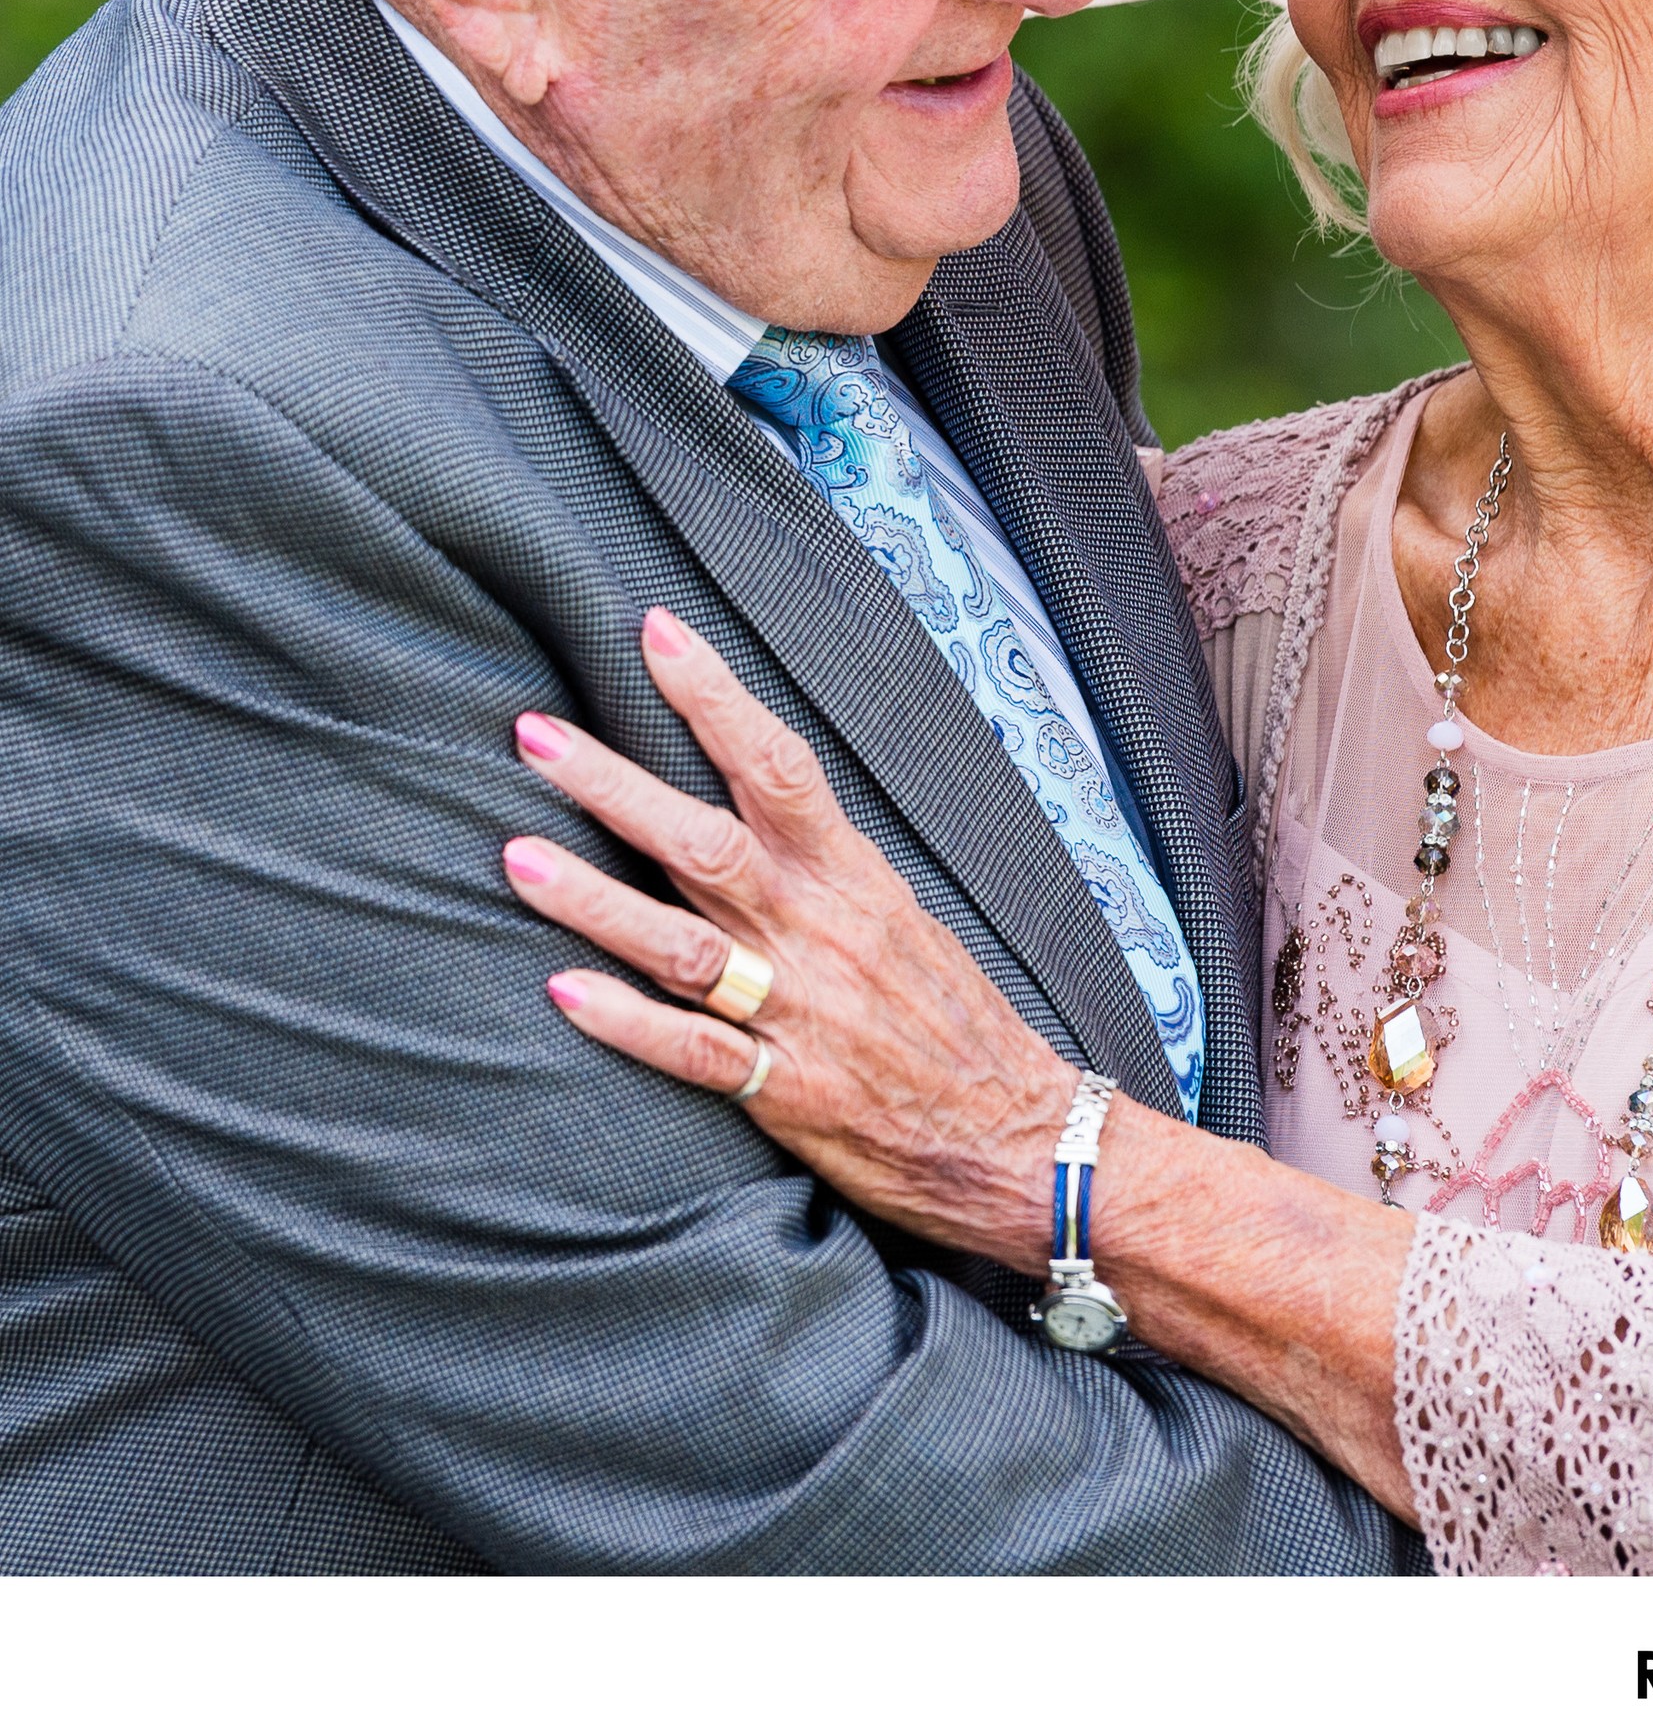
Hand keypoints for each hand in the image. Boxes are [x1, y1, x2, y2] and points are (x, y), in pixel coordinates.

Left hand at [503, 611, 1416, 1512]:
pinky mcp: (787, 1092)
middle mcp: (822, 932)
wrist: (1021, 1137)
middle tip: (534, 733)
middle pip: (706, 841)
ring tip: (515, 855)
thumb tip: (740, 810)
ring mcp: (801, 1013)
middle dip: (614, 784)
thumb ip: (819, 870)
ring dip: (593, 898)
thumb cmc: (955, 1021)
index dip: (713, 697)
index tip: (654, 633)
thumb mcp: (902, 918)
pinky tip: (564, 991)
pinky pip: (694, 1052)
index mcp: (855, 878)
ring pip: (682, 942)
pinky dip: (628, 1021)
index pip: (778, 765)